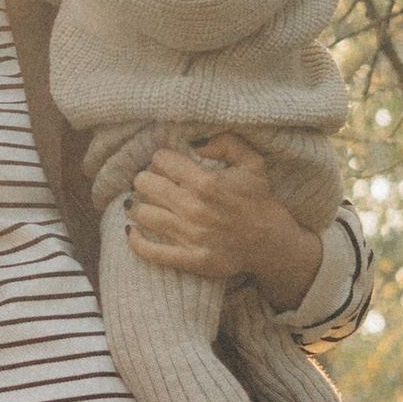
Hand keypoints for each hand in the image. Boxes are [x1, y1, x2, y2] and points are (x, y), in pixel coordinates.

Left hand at [125, 131, 320, 311]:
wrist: (271, 242)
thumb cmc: (258, 199)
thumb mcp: (252, 162)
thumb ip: (226, 142)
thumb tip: (195, 143)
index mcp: (207, 183)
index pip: (161, 160)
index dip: (160, 158)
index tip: (165, 163)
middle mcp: (195, 208)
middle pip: (145, 184)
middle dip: (145, 178)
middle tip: (151, 182)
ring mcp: (191, 236)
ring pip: (143, 213)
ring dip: (137, 205)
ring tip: (141, 202)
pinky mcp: (191, 259)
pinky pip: (151, 251)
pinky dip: (135, 240)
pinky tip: (131, 230)